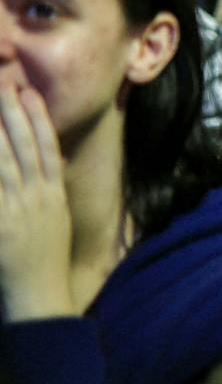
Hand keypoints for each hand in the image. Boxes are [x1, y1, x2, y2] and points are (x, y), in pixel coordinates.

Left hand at [0, 85, 73, 320]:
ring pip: (5, 162)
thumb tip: (41, 178)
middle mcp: (38, 198)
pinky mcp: (0, 225)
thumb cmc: (45, 266)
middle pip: (24, 147)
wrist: (40, 298)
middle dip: (13, 114)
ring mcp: (17, 210)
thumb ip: (46, 200)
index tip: (29, 94)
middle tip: (4, 85)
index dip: (38, 119)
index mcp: (54, 197)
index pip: (47, 148)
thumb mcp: (55, 226)